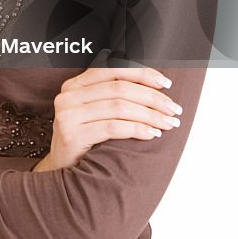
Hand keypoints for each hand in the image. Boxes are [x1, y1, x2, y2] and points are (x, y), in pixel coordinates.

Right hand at [32, 66, 182, 172]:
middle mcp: (68, 96)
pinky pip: (113, 128)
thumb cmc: (85, 139)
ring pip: (119, 107)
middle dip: (152, 98)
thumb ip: (112, 95)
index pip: (111, 69)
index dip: (141, 73)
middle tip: (174, 109)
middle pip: (119, 89)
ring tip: (168, 123)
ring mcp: (68, 115)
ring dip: (150, 115)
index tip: (165, 83)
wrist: (63, 169)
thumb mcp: (93, 111)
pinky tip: (152, 134)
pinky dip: (137, 129)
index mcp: (75, 84)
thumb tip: (153, 86)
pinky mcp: (73, 135)